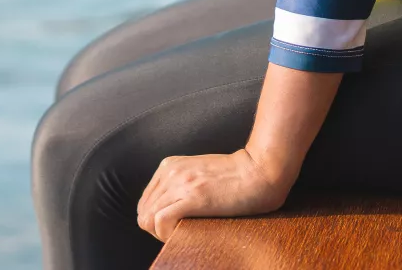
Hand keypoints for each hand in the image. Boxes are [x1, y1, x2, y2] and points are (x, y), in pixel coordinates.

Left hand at [136, 149, 290, 241]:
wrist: (257, 171)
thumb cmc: (234, 176)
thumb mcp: (197, 173)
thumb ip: (180, 185)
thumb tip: (167, 211)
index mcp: (169, 166)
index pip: (145, 201)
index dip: (154, 220)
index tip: (171, 228)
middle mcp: (170, 172)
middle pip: (144, 211)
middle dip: (156, 229)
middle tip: (176, 235)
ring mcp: (180, 183)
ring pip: (148, 217)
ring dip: (160, 234)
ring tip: (180, 235)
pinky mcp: (193, 197)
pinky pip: (161, 219)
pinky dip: (165, 233)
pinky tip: (180, 235)